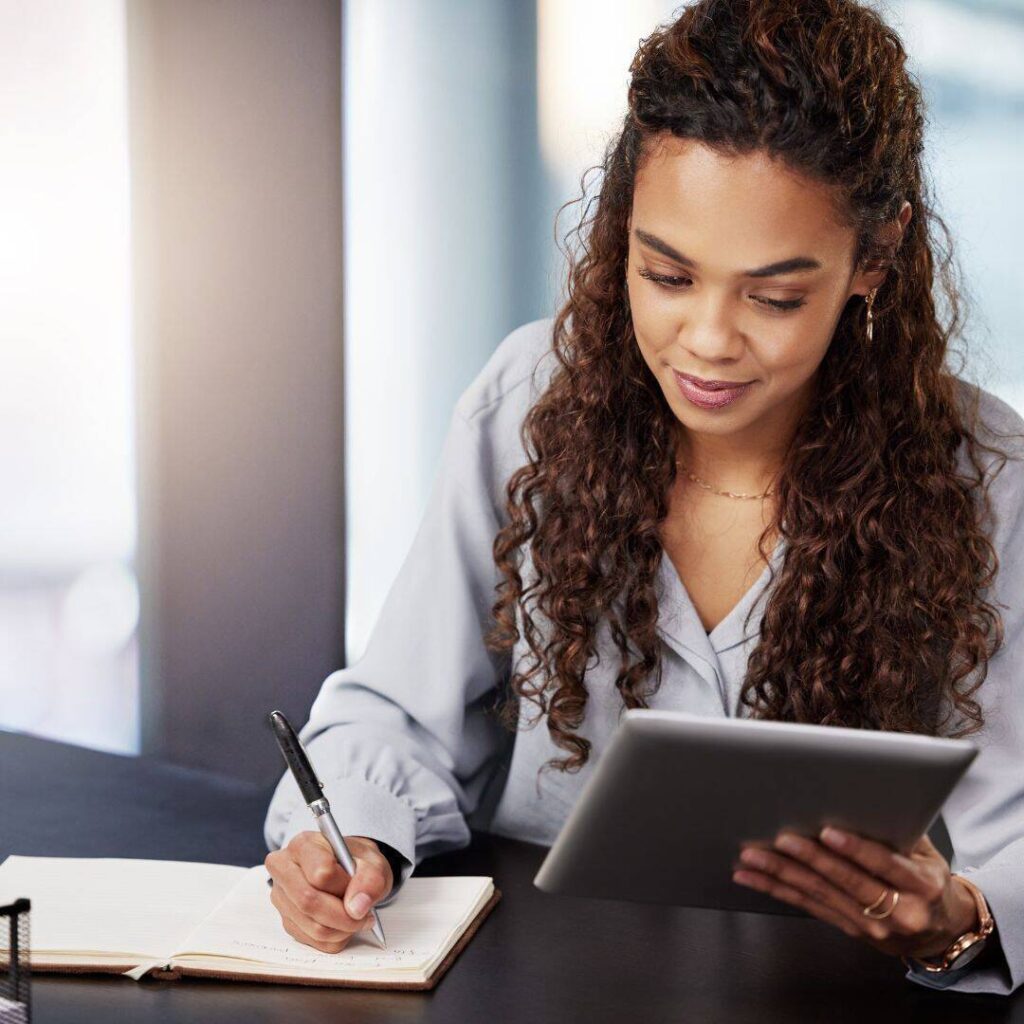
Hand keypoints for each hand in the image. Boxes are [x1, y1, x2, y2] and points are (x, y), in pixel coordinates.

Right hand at [264, 832, 393, 952]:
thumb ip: (370, 879)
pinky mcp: (287, 921)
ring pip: (312, 926)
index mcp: (303, 845)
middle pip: (308, 901)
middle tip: (365, 917)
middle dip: (343, 916)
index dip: (345, 887)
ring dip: (342, 929)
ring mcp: (281, 897)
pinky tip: (344, 925)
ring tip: (358, 918)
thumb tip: (357, 908)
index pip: (320, 872)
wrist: (348, 870)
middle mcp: (284, 869)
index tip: (362, 891)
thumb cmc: (356, 862)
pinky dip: (336, 939)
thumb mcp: (372, 862)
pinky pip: (313, 941)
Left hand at [732, 828, 979, 960]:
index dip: (856, 849)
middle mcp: (899, 911)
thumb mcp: (927, 853)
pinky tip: (752, 877)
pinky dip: (777, 890)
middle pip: (848, 882)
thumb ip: (899, 828)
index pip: (886, 865)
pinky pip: (808, 906)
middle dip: (810, 859)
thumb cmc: (928, 878)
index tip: (828, 832)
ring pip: (820, 895)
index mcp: (922, 885)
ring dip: (782, 875)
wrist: (941, 931)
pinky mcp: (849, 929)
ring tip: (753, 857)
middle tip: (781, 839)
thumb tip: (861, 796)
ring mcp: (872, 926)